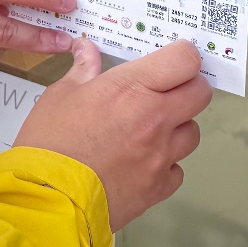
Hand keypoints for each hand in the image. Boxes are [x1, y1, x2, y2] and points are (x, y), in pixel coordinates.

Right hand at [14, 39, 211, 230]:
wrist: (47, 199)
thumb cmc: (49, 141)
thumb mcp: (60, 95)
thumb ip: (83, 70)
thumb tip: (86, 47)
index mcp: (131, 88)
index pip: (184, 60)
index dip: (182, 55)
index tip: (171, 58)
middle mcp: (155, 119)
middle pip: (201, 93)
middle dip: (188, 86)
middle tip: (165, 90)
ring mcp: (161, 156)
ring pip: (193, 132)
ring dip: (177, 126)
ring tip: (149, 130)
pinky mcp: (159, 188)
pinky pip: (177, 169)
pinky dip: (165, 164)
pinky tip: (141, 162)